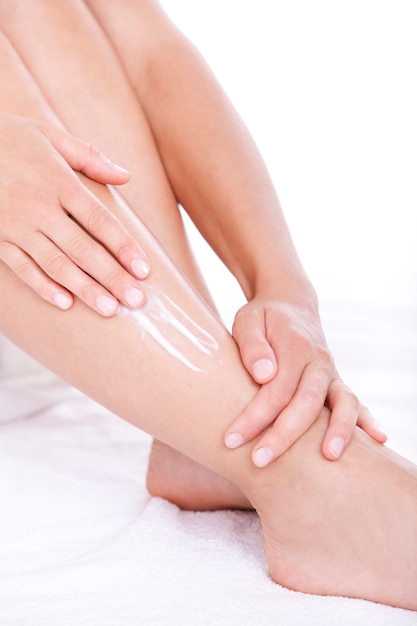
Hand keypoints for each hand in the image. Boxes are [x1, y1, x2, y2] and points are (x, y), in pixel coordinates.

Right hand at [0, 113, 149, 315]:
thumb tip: (126, 175)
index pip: (100, 220)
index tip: (144, 270)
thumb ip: (89, 157)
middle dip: (112, 277)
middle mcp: (38, 206)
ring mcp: (16, 225)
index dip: (124, 247)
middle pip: (83, 248)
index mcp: (58, 181)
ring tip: (109, 309)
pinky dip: (43, 286)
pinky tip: (65, 303)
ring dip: (84, 288)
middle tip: (136, 300)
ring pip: (55, 264)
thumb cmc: (11, 138)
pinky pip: (22, 267)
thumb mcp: (50, 136)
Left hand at [224, 298, 386, 465]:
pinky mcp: (336, 383)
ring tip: (329, 457)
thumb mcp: (248, 322)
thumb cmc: (263, 318)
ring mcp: (331, 373)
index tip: (231, 438)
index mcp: (295, 346)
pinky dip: (368, 421)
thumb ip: (253, 346)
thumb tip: (264, 374)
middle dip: (284, 435)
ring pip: (343, 403)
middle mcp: (319, 361)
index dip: (255, 416)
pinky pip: (356, 403)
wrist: (290, 305)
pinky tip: (378, 441)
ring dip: (339, 431)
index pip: (276, 389)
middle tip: (259, 461)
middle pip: (307, 402)